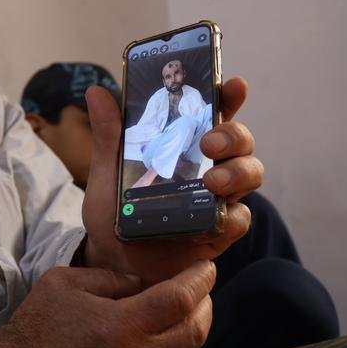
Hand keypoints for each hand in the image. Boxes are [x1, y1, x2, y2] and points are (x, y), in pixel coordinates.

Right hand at [0, 260, 214, 347]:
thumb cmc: (40, 323)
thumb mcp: (67, 283)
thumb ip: (109, 278)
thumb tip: (141, 282)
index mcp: (120, 325)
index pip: (179, 300)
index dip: (199, 280)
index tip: (206, 266)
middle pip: (194, 331)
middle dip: (205, 303)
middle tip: (202, 284)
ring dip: (195, 325)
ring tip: (190, 305)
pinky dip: (177, 344)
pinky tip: (169, 329)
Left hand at [81, 77, 262, 286]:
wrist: (113, 262)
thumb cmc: (113, 212)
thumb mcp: (105, 172)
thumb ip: (108, 136)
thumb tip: (97, 92)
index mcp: (181, 143)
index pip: (211, 112)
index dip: (228, 96)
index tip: (234, 85)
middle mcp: (206, 165)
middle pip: (239, 140)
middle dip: (233, 135)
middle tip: (210, 143)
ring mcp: (216, 197)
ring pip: (250, 173)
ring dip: (238, 173)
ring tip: (212, 182)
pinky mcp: (218, 230)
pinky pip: (240, 218)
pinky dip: (231, 216)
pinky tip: (214, 219)